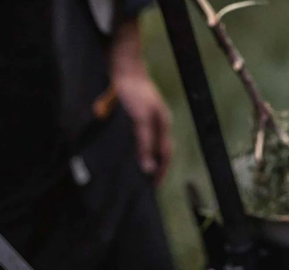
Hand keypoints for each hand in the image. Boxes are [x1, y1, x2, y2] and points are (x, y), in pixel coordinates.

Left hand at [111, 19, 172, 185]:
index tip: (154, 187)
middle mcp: (158, 122)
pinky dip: (134, 148)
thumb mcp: (139, 120)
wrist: (122, 64)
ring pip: (148, 144)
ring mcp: (147, 117)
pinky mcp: (135, 113)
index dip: (161, 172)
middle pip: (158, 151)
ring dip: (143, 158)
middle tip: (144, 185)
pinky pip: (137, 136)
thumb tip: (148, 169)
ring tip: (134, 173)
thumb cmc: (132, 91)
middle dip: (153, 167)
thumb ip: (144, 144)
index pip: (166, 154)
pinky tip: (125, 153)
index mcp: (163, 124)